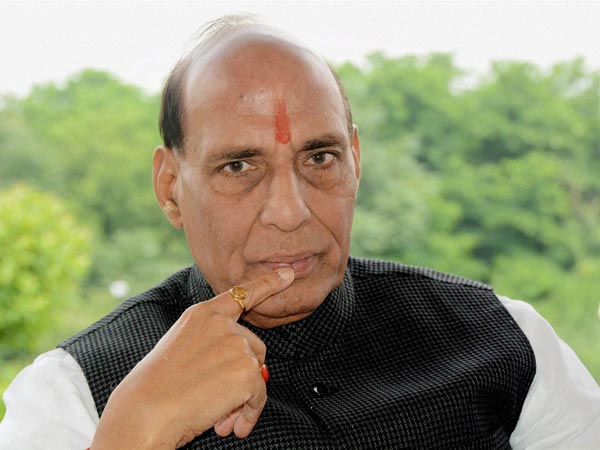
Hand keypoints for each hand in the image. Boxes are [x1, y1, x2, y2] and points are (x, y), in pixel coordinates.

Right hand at [90, 268, 294, 449]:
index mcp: (202, 314)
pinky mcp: (247, 369)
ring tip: (219, 416)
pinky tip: (231, 426)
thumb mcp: (182, 351)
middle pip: (254, 347)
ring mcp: (236, 344)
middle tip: (219, 401)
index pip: (241, 294)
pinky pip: (258, 396)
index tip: (287, 273)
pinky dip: (249, 413)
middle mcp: (222, 323)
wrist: (145, 412)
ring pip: (256, 373)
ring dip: (242, 398)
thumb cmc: (156, 388)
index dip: (268, 283)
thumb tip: (251, 372)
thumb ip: (215, 348)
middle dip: (242, 375)